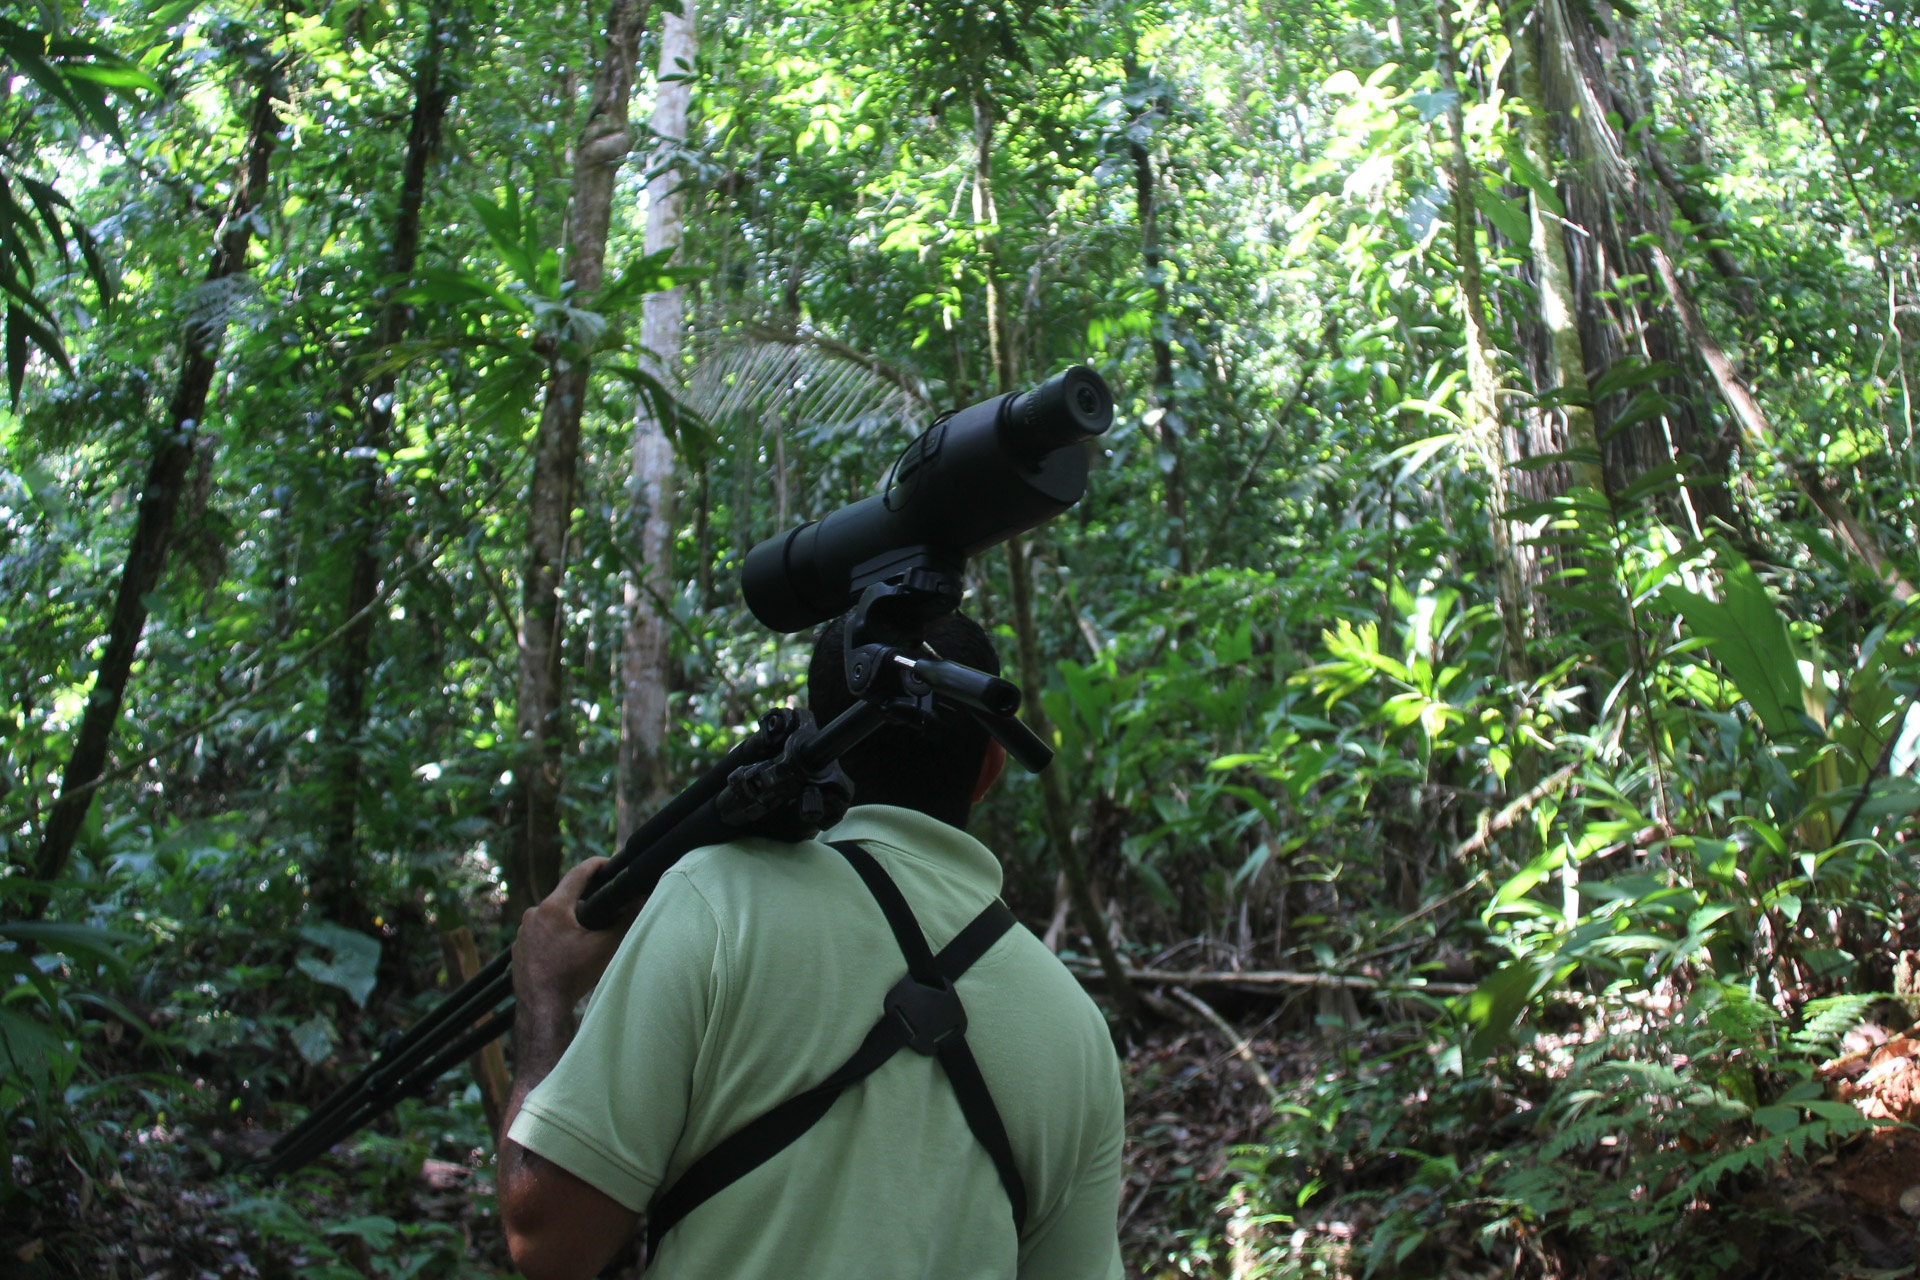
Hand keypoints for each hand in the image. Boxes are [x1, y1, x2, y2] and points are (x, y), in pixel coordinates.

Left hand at [511, 858, 632, 1016]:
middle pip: (565, 898)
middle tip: (603, 911)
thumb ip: (624, 920)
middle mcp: (533, 914)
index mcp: (553, 907)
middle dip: (584, 902)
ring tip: (584, 939)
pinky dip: (555, 936)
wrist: (541, 1007)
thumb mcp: (604, 946)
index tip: (607, 863)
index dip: (595, 865)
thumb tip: (639, 902)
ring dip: (568, 921)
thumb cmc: (572, 975)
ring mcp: (522, 931)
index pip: (577, 875)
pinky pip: (540, 933)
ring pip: (552, 917)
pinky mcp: (518, 948)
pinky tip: (566, 953)